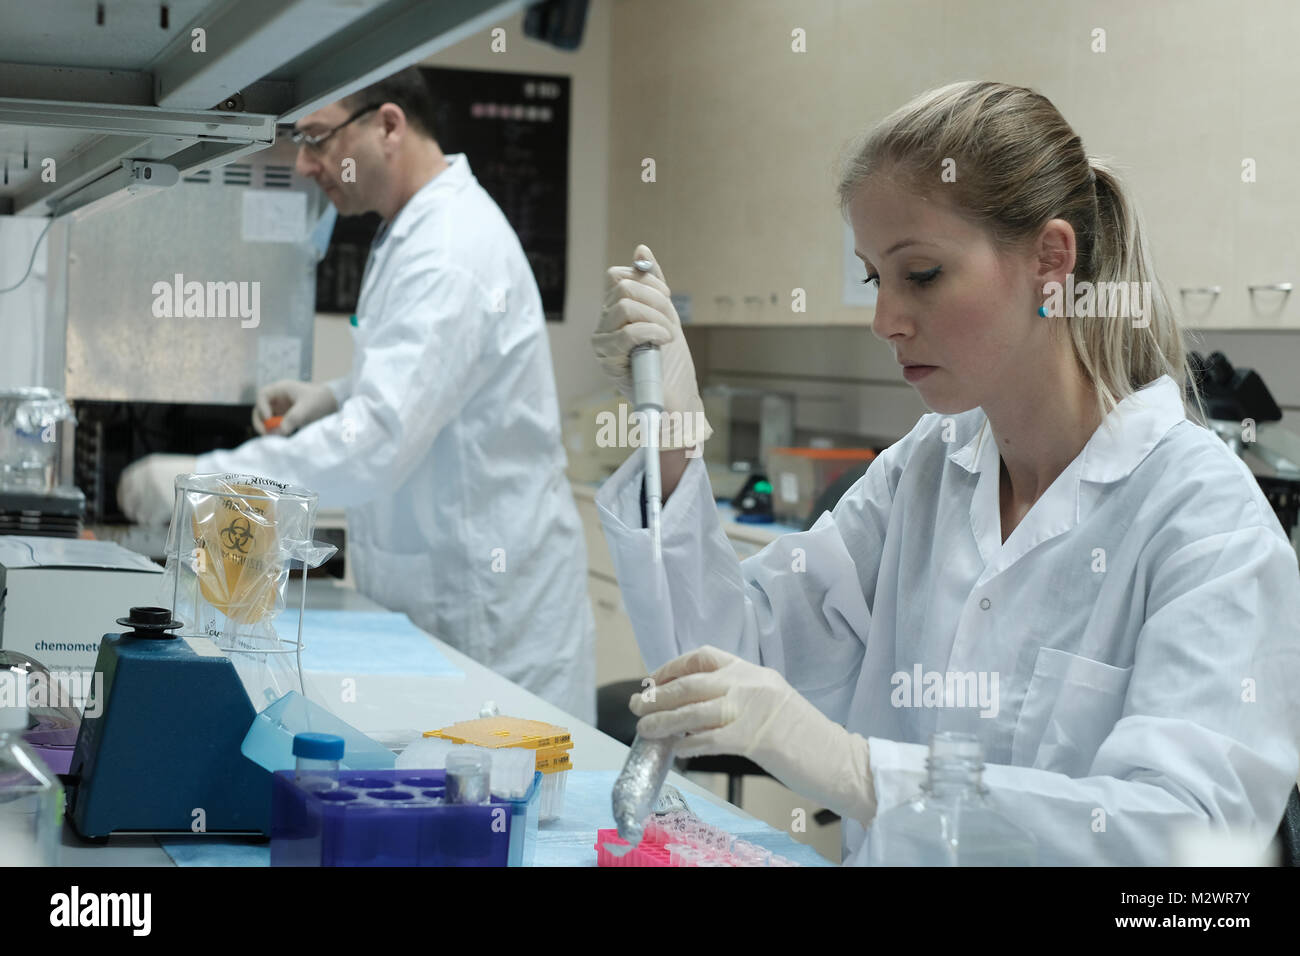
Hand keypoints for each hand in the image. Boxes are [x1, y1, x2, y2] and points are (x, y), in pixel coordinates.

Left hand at [116, 453, 197, 524]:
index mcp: (147, 466)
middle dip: (130, 509)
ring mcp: (156, 490)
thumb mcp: (164, 467)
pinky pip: (150, 518)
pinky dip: (152, 522)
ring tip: (150, 518)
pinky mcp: (164, 503)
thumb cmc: (187, 474)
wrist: (206, 478)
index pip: (125, 482)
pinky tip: (157, 521)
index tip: (123, 501)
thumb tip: (132, 493)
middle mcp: (148, 477)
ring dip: (142, 517)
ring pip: (139, 511)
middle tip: (135, 514)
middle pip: (129, 498)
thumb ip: (147, 476)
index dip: (122, 494)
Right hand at [252, 380, 337, 436]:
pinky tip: (279, 436)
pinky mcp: (286, 417)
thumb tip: (280, 431)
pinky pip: (275, 424)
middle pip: (260, 408)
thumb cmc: (321, 399)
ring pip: (266, 418)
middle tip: (265, 433)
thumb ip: (293, 418)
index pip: (263, 395)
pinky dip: (275, 430)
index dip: (262, 407)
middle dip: (260, 420)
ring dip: (267, 427)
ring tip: (272, 436)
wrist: (334, 403)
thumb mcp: (307, 408)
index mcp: (282, 389)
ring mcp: (281, 407)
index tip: (268, 418)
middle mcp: (278, 397)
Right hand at [592, 244, 711, 449]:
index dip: (650, 284)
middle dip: (656, 302)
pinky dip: (652, 333)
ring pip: (625, 307)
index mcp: (613, 312)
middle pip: (624, 288)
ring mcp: (601, 343)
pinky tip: (662, 343)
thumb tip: (641, 249)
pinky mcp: (607, 362)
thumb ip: (652, 282)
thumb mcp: (667, 314)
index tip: (667, 302)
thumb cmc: (671, 362)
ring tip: (667, 338)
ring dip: (656, 319)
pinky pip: (627, 333)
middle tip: (670, 324)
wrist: (677, 399)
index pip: (620, 277)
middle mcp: (602, 325)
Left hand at [630, 645, 877, 825]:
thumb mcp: (771, 701)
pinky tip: (677, 750)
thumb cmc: (805, 736)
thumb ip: (738, 697)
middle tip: (638, 705)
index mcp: (754, 670)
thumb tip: (695, 709)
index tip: (654, 679)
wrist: (839, 758)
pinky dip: (688, 745)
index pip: (705, 656)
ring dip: (663, 722)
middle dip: (658, 695)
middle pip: (691, 683)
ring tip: (645, 730)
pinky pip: (708, 739)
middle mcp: (750, 683)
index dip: (673, 666)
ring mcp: (751, 708)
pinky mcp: (753, 737)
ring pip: (693, 711)